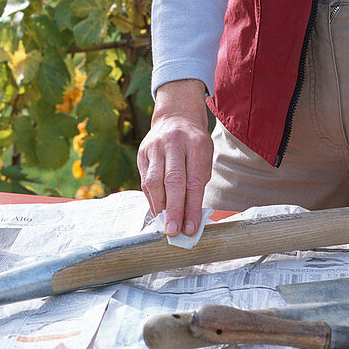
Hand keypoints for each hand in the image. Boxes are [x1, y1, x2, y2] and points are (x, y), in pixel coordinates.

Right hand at [137, 79, 212, 236]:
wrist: (176, 117)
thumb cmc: (194, 144)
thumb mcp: (205, 156)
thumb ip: (199, 183)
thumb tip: (191, 216)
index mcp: (196, 144)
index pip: (194, 181)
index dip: (192, 207)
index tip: (191, 228)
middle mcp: (174, 143)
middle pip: (173, 181)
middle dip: (174, 210)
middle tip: (174, 232)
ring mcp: (155, 146)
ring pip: (154, 181)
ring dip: (159, 206)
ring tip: (165, 224)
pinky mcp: (142, 152)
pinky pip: (145, 180)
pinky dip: (151, 198)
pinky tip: (157, 211)